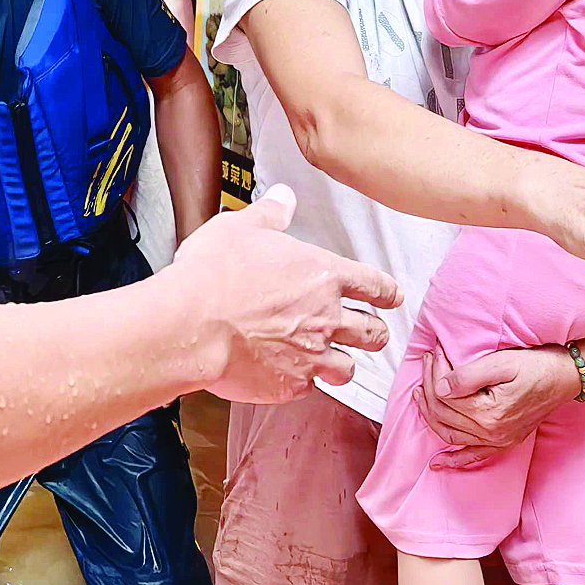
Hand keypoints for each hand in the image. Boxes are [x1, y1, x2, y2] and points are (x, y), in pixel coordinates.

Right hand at [166, 185, 400, 402]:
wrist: (192, 323)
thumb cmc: (215, 274)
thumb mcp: (241, 228)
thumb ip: (270, 214)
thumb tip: (284, 197)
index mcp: (324, 276)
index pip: (375, 285)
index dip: (388, 292)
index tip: (392, 297)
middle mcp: (327, 318)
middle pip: (373, 333)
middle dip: (375, 332)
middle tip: (371, 333)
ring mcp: (312, 356)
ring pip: (348, 368)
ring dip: (344, 363)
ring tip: (336, 361)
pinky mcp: (290, 385)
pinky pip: (310, 388)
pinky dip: (304, 382)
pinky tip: (292, 375)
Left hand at [416, 345, 577, 469]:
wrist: (566, 377)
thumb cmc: (537, 366)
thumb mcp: (502, 363)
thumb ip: (468, 376)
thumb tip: (440, 387)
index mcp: (489, 413)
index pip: (446, 396)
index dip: (435, 372)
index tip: (435, 352)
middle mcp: (492, 433)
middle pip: (444, 414)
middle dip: (429, 386)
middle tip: (428, 362)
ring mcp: (499, 441)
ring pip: (451, 434)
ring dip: (431, 415)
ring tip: (420, 393)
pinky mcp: (505, 442)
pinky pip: (475, 456)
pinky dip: (455, 460)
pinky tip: (437, 462)